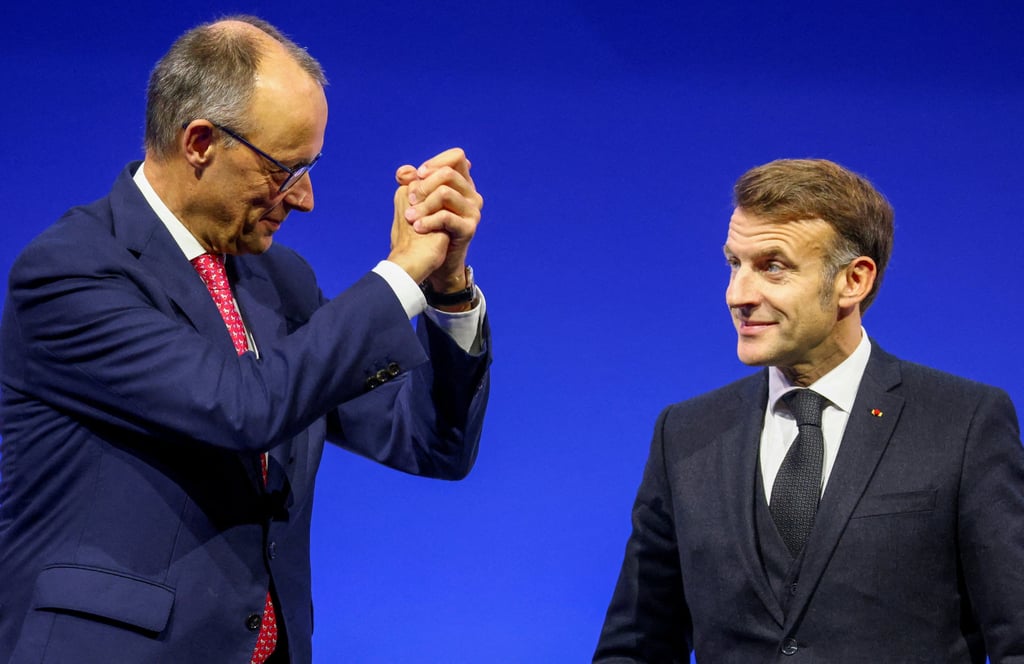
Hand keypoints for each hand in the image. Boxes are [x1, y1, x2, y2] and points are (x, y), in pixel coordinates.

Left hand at [394, 147, 482, 292]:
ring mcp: (473, 211)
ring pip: (445, 193)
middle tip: (411, 200)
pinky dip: (427, 221)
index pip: (457, 157)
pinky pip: (446, 216)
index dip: (435, 162)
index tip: (418, 176)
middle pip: (448, 173)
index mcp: (462, 183)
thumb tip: (403, 172)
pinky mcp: (469, 228)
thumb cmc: (423, 227)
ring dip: (423, 205)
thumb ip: (411, 182)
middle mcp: (472, 194)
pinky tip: (418, 227)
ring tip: (411, 218)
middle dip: (424, 185)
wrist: (429, 260)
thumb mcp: (415, 201)